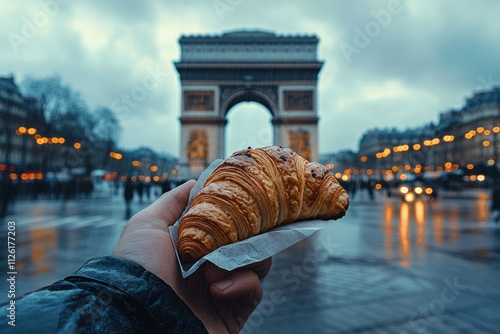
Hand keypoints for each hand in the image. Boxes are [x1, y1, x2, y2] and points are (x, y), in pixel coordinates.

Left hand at [113, 180, 271, 332]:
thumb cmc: (138, 266)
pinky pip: (255, 291)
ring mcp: (224, 290)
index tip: (246, 203)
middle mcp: (210, 267)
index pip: (228, 226)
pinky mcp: (234, 312)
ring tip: (213, 269)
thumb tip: (195, 182)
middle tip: (238, 234)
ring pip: (257, 264)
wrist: (139, 312)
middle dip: (247, 236)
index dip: (238, 215)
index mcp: (194, 247)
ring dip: (241, 260)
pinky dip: (242, 284)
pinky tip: (217, 288)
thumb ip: (173, 202)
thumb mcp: (148, 224)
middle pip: (247, 243)